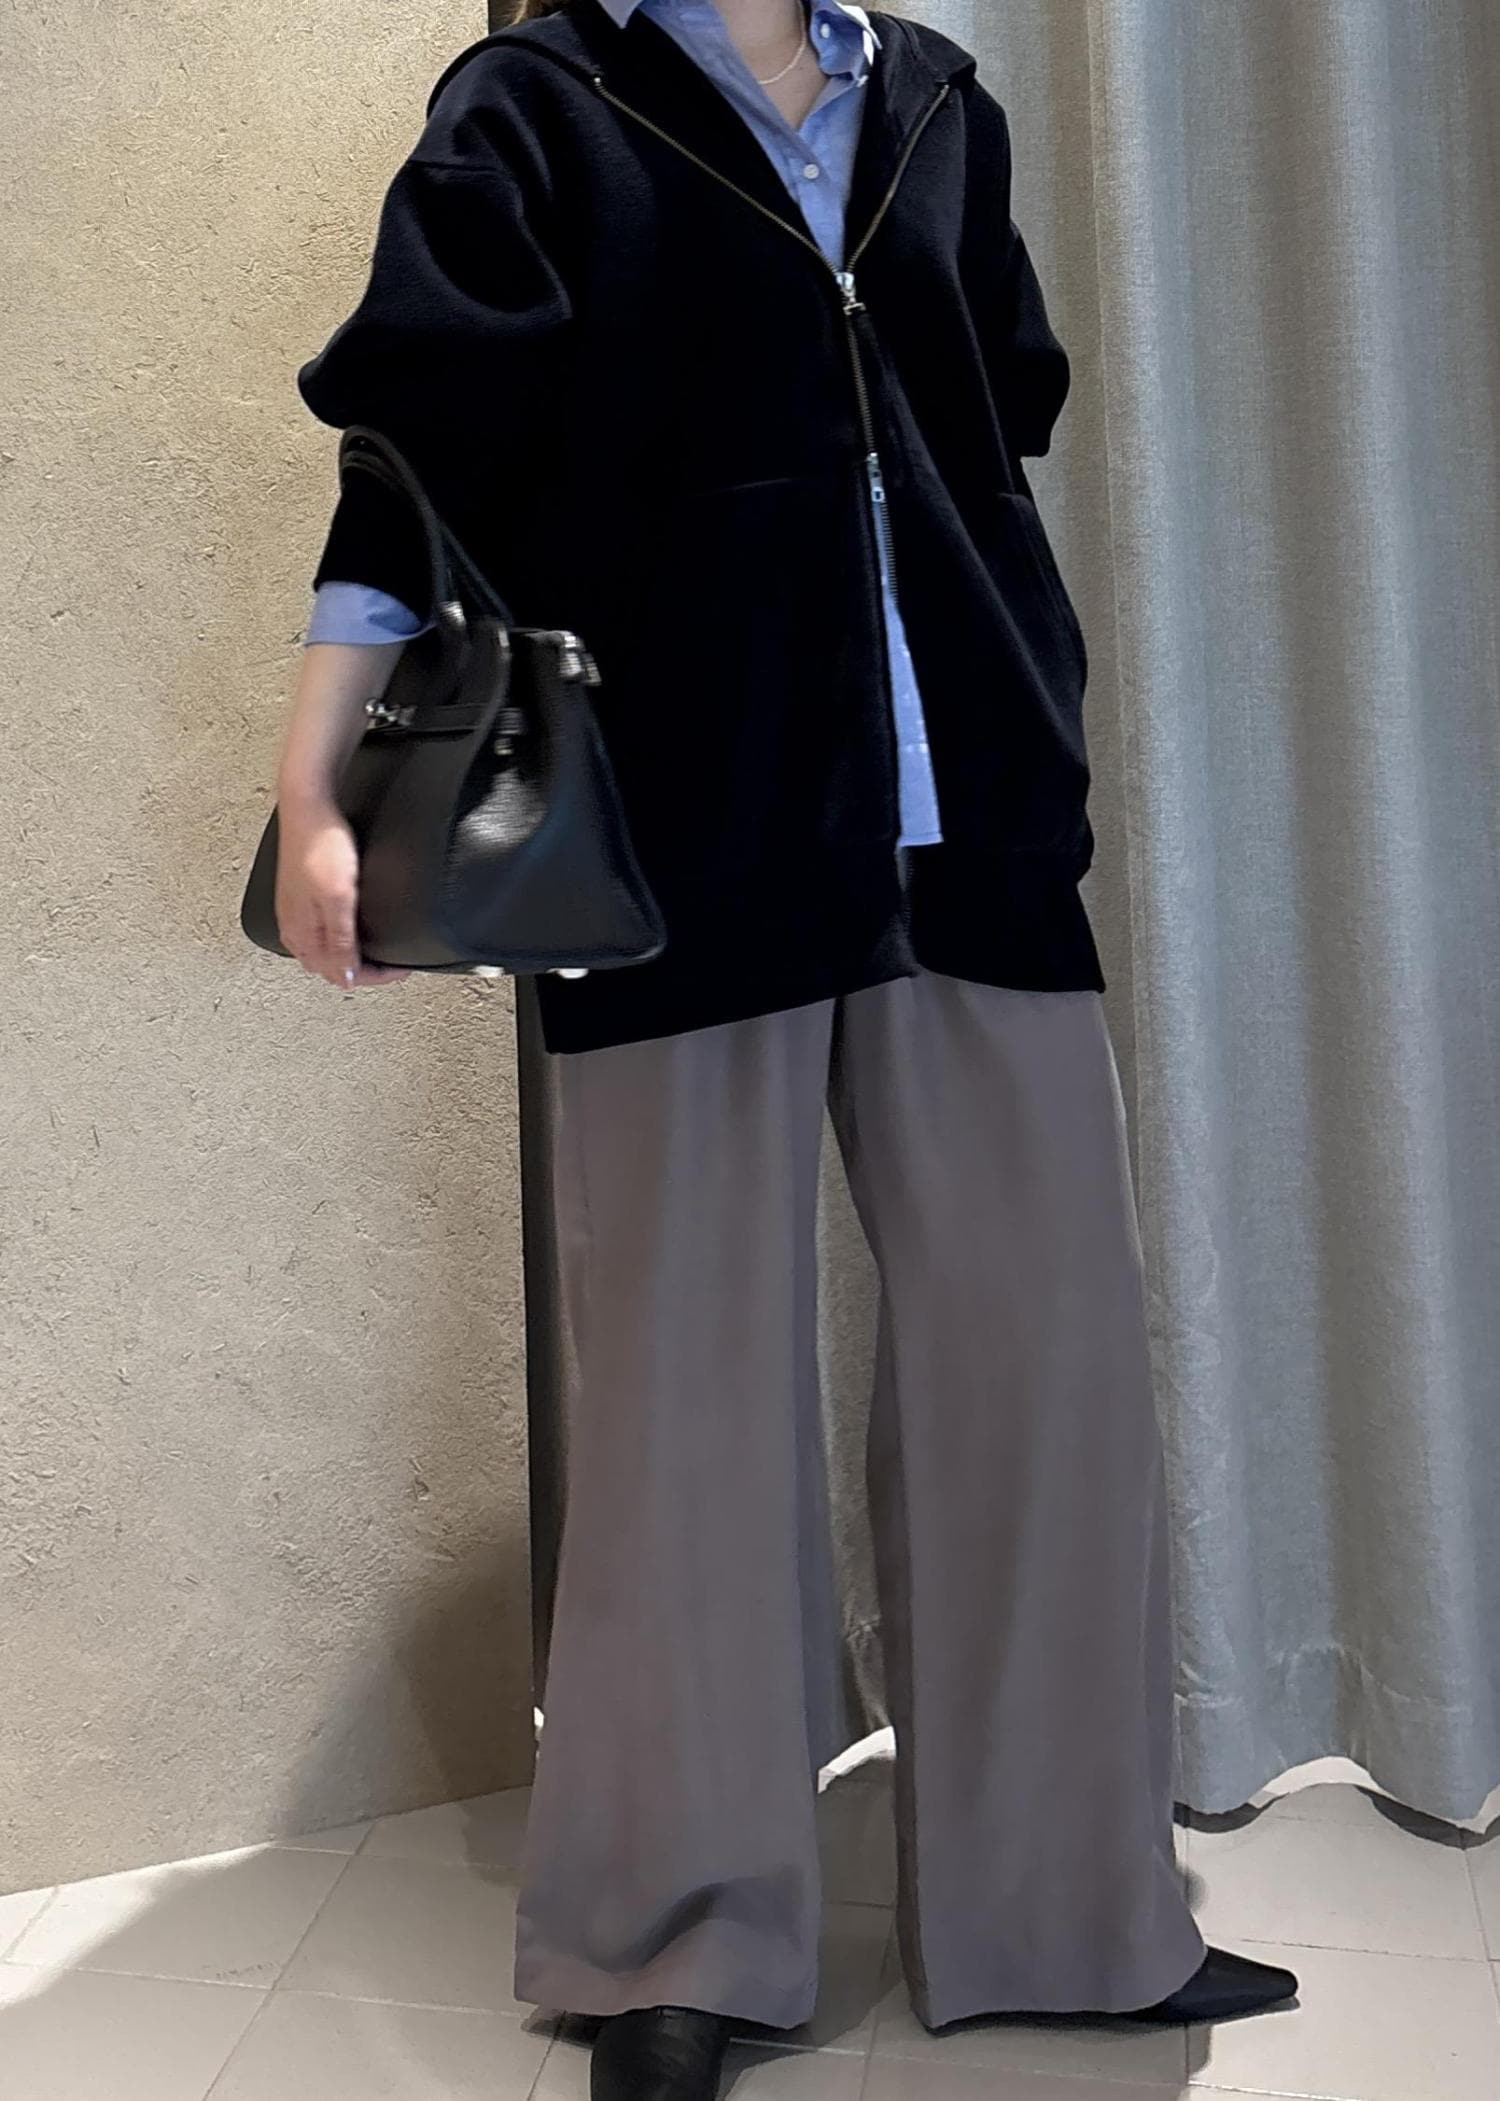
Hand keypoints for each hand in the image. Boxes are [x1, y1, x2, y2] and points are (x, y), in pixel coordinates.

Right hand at [273, 801, 411, 990]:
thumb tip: (346, 977)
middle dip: (361, 972)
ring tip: (374, 953)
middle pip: (330, 968)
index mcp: (303, 935)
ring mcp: (295, 913)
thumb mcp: (338, 898)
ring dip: (347, 959)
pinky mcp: (299, 897)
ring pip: (321, 953)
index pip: (342, 975)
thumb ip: (340, 940)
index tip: (400, 969)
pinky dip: (336, 941)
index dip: (375, 977)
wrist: (306, 809)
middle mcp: (295, 929)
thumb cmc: (321, 846)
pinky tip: (347, 932)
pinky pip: (316, 933)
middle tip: (391, 966)